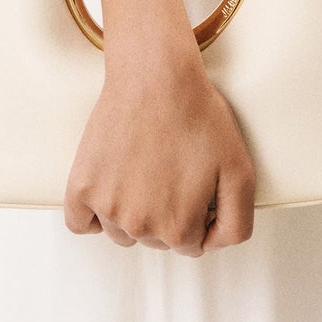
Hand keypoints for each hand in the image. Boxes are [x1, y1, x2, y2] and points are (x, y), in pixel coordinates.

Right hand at [62, 41, 256, 255]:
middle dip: (166, 212)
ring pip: (121, 232)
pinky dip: (93, 214)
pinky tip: (111, 187)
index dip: (197, 211)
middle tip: (169, 168)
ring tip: (143, 168)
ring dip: (132, 211)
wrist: (155, 76)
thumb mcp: (240, 171)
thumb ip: (236, 224)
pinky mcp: (81, 186)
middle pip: (155, 239)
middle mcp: (139, 226)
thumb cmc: (198, 116)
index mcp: (178, 229)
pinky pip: (81, 223)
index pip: (190, 243)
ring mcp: (107, 207)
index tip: (194, 180)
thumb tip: (211, 246)